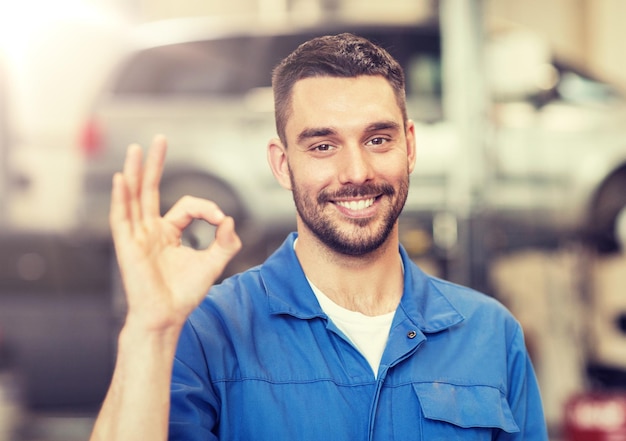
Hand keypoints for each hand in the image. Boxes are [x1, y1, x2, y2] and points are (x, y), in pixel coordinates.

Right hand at [109, 135, 240, 332]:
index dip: (207, 208)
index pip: (187, 206)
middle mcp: (150, 230)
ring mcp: (137, 236)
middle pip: (150, 189)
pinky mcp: (127, 246)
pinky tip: (121, 178)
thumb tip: (230, 219)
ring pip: (134, 197)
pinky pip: (121, 218)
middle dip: (155, 164)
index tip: (221, 222)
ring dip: (135, 172)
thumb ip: (225, 242)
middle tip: (159, 139)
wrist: (167, 317)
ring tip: (136, 149)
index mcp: (169, 232)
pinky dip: (121, 198)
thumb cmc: (185, 294)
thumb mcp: (213, 264)